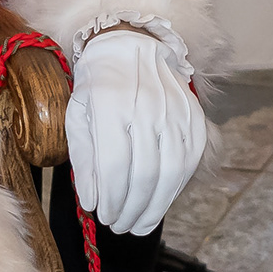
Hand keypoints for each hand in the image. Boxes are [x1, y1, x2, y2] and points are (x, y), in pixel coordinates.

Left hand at [66, 26, 204, 234]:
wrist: (132, 45)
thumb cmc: (98, 86)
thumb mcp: (78, 116)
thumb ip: (83, 159)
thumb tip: (92, 201)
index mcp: (110, 106)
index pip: (114, 166)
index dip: (110, 198)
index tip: (103, 215)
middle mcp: (146, 109)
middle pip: (143, 174)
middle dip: (131, 209)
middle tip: (120, 226)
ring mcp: (175, 113)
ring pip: (170, 173)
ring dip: (155, 207)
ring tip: (139, 224)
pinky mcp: (194, 117)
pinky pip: (189, 161)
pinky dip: (176, 188)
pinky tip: (160, 202)